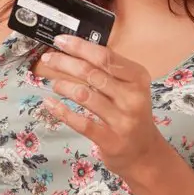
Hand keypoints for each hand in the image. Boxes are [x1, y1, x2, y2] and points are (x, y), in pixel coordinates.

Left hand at [35, 34, 168, 178]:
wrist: (145, 153)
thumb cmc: (132, 114)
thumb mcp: (130, 88)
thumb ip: (108, 71)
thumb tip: (75, 51)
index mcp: (137, 78)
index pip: (105, 56)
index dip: (79, 47)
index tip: (61, 41)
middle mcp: (132, 97)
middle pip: (92, 73)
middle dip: (65, 63)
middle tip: (48, 59)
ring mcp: (122, 120)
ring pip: (84, 95)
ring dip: (63, 86)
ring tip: (54, 83)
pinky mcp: (111, 140)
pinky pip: (81, 122)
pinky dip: (61, 111)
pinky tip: (50, 103)